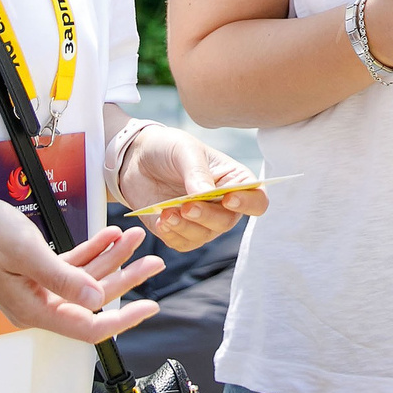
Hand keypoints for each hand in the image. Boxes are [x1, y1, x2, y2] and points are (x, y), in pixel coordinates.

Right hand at [0, 197, 162, 342]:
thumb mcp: (27, 252)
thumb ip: (64, 277)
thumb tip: (97, 298)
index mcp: (34, 310)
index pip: (88, 326)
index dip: (123, 320)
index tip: (150, 307)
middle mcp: (38, 305)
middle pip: (93, 300)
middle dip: (126, 279)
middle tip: (155, 261)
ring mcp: (37, 289)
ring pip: (86, 279)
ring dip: (112, 258)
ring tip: (135, 237)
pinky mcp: (35, 271)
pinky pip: (72, 266)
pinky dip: (92, 251)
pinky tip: (110, 235)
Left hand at [114, 125, 268, 250]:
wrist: (136, 159)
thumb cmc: (168, 148)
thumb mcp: (184, 150)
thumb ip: (197, 172)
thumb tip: (206, 194)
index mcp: (234, 180)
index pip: (256, 200)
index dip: (248, 203)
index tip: (228, 198)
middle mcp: (223, 205)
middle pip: (228, 221)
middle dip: (207, 216)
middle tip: (186, 206)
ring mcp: (202, 221)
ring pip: (204, 236)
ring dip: (186, 227)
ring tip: (167, 212)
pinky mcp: (180, 232)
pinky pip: (183, 243)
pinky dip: (172, 234)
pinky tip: (161, 219)